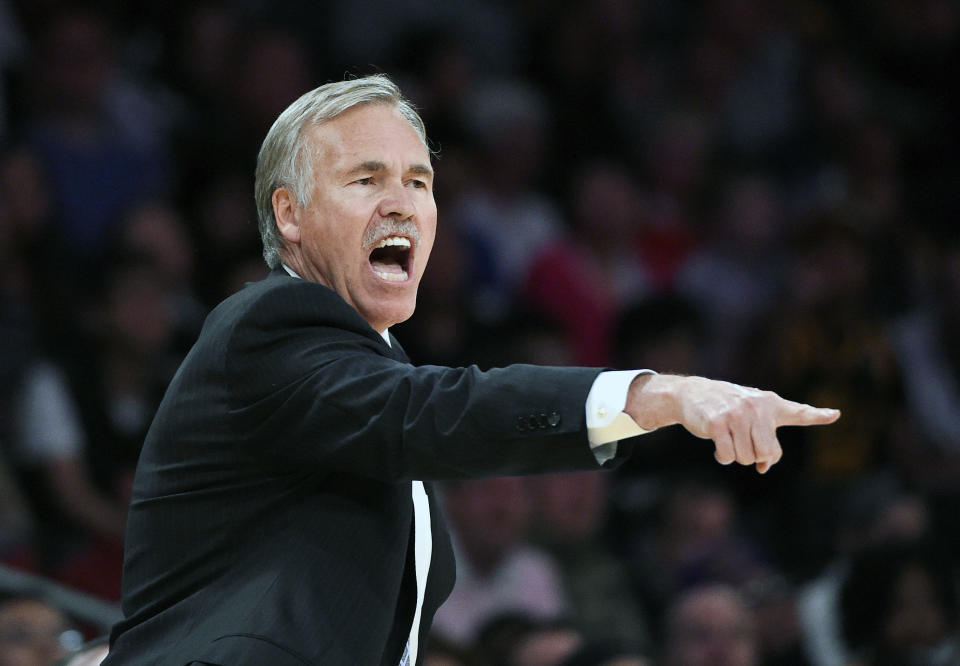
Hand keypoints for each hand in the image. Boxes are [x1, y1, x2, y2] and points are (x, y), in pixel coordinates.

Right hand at [625, 374, 839, 473]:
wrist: (692, 393)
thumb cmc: (726, 408)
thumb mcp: (750, 416)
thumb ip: (765, 440)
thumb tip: (764, 467)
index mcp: (770, 404)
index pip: (798, 412)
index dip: (818, 415)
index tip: (835, 414)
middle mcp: (756, 407)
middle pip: (768, 452)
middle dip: (754, 456)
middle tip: (742, 443)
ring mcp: (736, 414)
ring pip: (747, 457)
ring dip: (736, 456)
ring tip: (727, 438)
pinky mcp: (717, 423)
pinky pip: (728, 456)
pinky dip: (722, 456)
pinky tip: (716, 443)